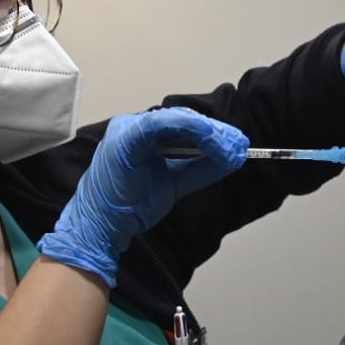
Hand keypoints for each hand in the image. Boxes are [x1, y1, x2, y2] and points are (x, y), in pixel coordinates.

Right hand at [38, 108, 247, 285]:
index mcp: (141, 134)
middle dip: (215, 132)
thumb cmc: (130, 204)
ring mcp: (128, 129)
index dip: (212, 132)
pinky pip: (162, 124)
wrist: (103, 225)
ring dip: (208, 131)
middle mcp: (133, 125)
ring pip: (177, 119)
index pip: (183, 125)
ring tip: (230, 146)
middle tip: (240, 145)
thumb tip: (232, 159)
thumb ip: (201, 169)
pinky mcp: (126, 137)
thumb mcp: (175, 183)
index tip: (237, 144)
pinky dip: (191, 129)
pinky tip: (212, 139)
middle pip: (183, 119)